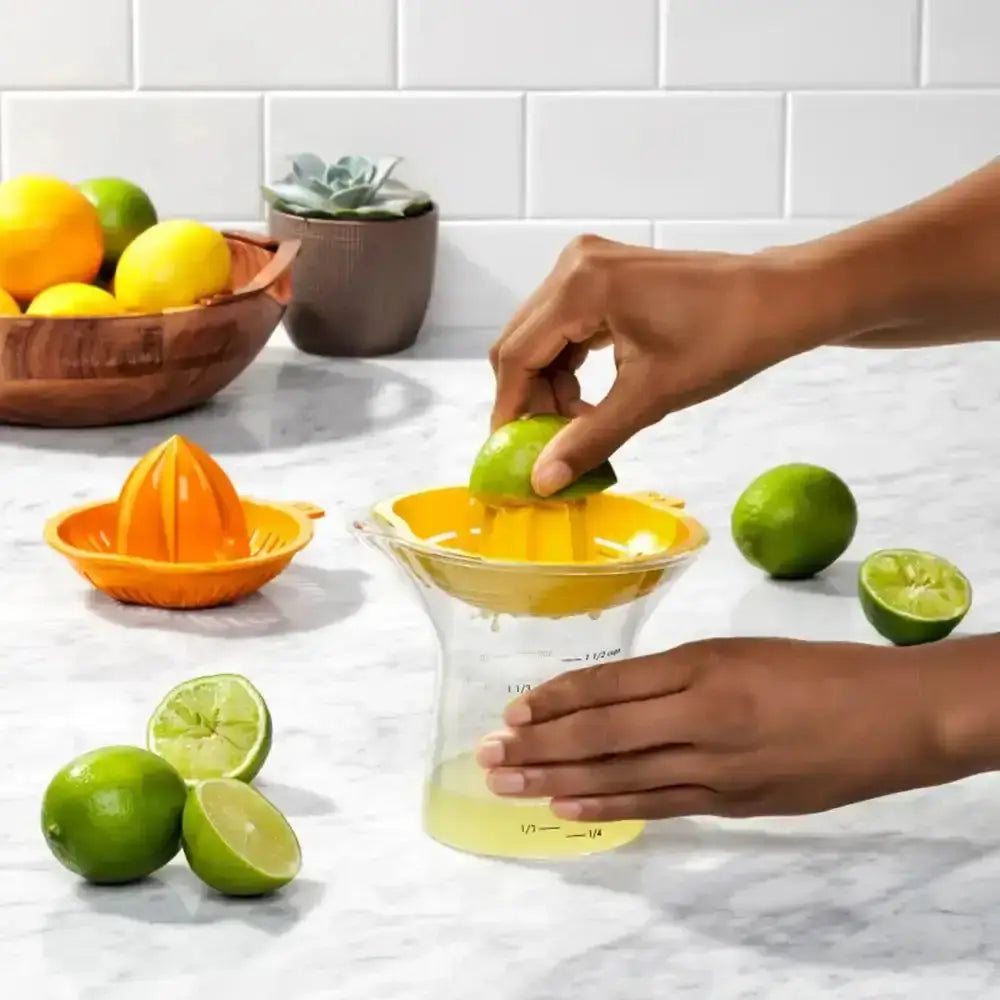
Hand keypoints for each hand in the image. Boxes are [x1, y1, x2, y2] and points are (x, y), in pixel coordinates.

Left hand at [474, 637, 953, 821]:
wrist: (890, 717)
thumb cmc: (816, 671)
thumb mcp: (738, 651)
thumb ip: (675, 675)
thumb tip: (611, 697)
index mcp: (701, 666)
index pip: (609, 684)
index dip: (556, 699)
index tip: (513, 711)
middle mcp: (699, 716)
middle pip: (602, 732)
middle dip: (539, 744)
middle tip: (489, 754)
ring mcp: (715, 767)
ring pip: (621, 773)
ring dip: (558, 779)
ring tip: (508, 784)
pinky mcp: (731, 802)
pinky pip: (658, 805)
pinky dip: (609, 806)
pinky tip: (569, 808)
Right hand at [488, 235, 816, 495]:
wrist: (777, 301)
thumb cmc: (725, 339)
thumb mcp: (650, 396)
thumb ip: (589, 438)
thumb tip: (544, 480)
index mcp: (580, 285)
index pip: (518, 355)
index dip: (510, 410)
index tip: (513, 453)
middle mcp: (574, 265)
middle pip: (522, 344)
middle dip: (531, 400)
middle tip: (549, 446)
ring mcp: (588, 266)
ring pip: (542, 339)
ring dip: (551, 387)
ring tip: (581, 425)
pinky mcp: (604, 276)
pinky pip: (566, 328)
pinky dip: (570, 368)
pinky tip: (591, 401)